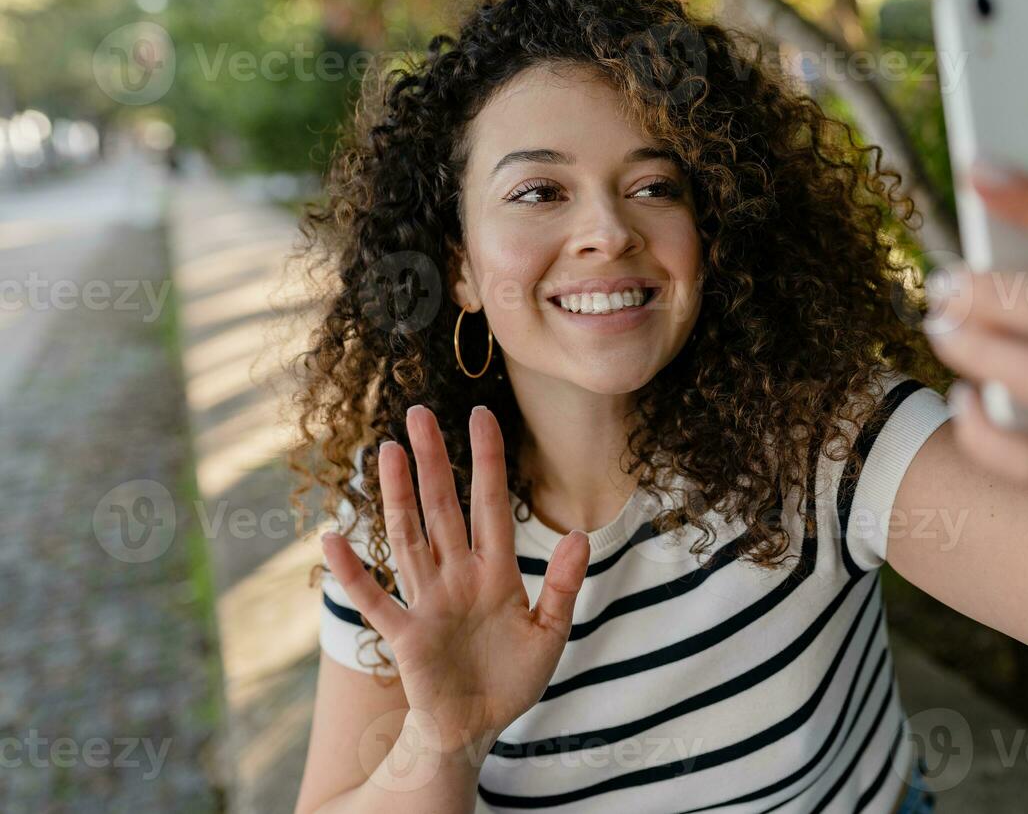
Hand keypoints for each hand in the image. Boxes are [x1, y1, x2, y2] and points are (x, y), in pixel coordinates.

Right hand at [322, 403, 589, 756]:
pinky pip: (376, 601)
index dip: (488, 461)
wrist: (477, 729)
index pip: (492, 505)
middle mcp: (458, 576)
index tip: (481, 415)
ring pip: (409, 537)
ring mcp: (429, 601)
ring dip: (396, 495)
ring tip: (385, 450)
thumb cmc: (512, 679)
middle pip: (443, 508)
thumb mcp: (549, 632)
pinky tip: (334, 540)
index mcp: (496, 572)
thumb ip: (562, 585)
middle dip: (433, 460)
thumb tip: (580, 535)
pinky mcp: (406, 636)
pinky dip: (354, 574)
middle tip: (419, 412)